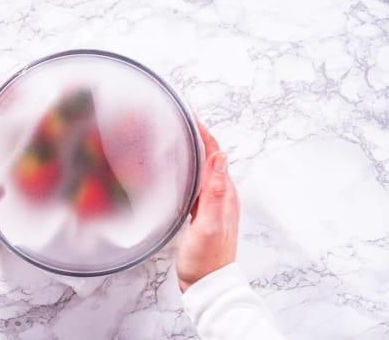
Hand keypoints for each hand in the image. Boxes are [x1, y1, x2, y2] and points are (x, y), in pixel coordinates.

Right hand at [176, 119, 239, 291]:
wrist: (206, 285)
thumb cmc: (206, 259)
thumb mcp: (208, 225)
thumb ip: (214, 192)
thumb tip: (220, 157)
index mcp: (224, 195)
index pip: (215, 154)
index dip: (203, 132)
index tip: (189, 114)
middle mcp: (221, 196)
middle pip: (210, 157)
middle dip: (197, 136)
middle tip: (179, 119)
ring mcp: (212, 205)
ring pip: (203, 169)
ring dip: (193, 151)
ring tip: (176, 136)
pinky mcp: (202, 213)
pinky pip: (197, 183)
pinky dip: (188, 169)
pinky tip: (177, 170)